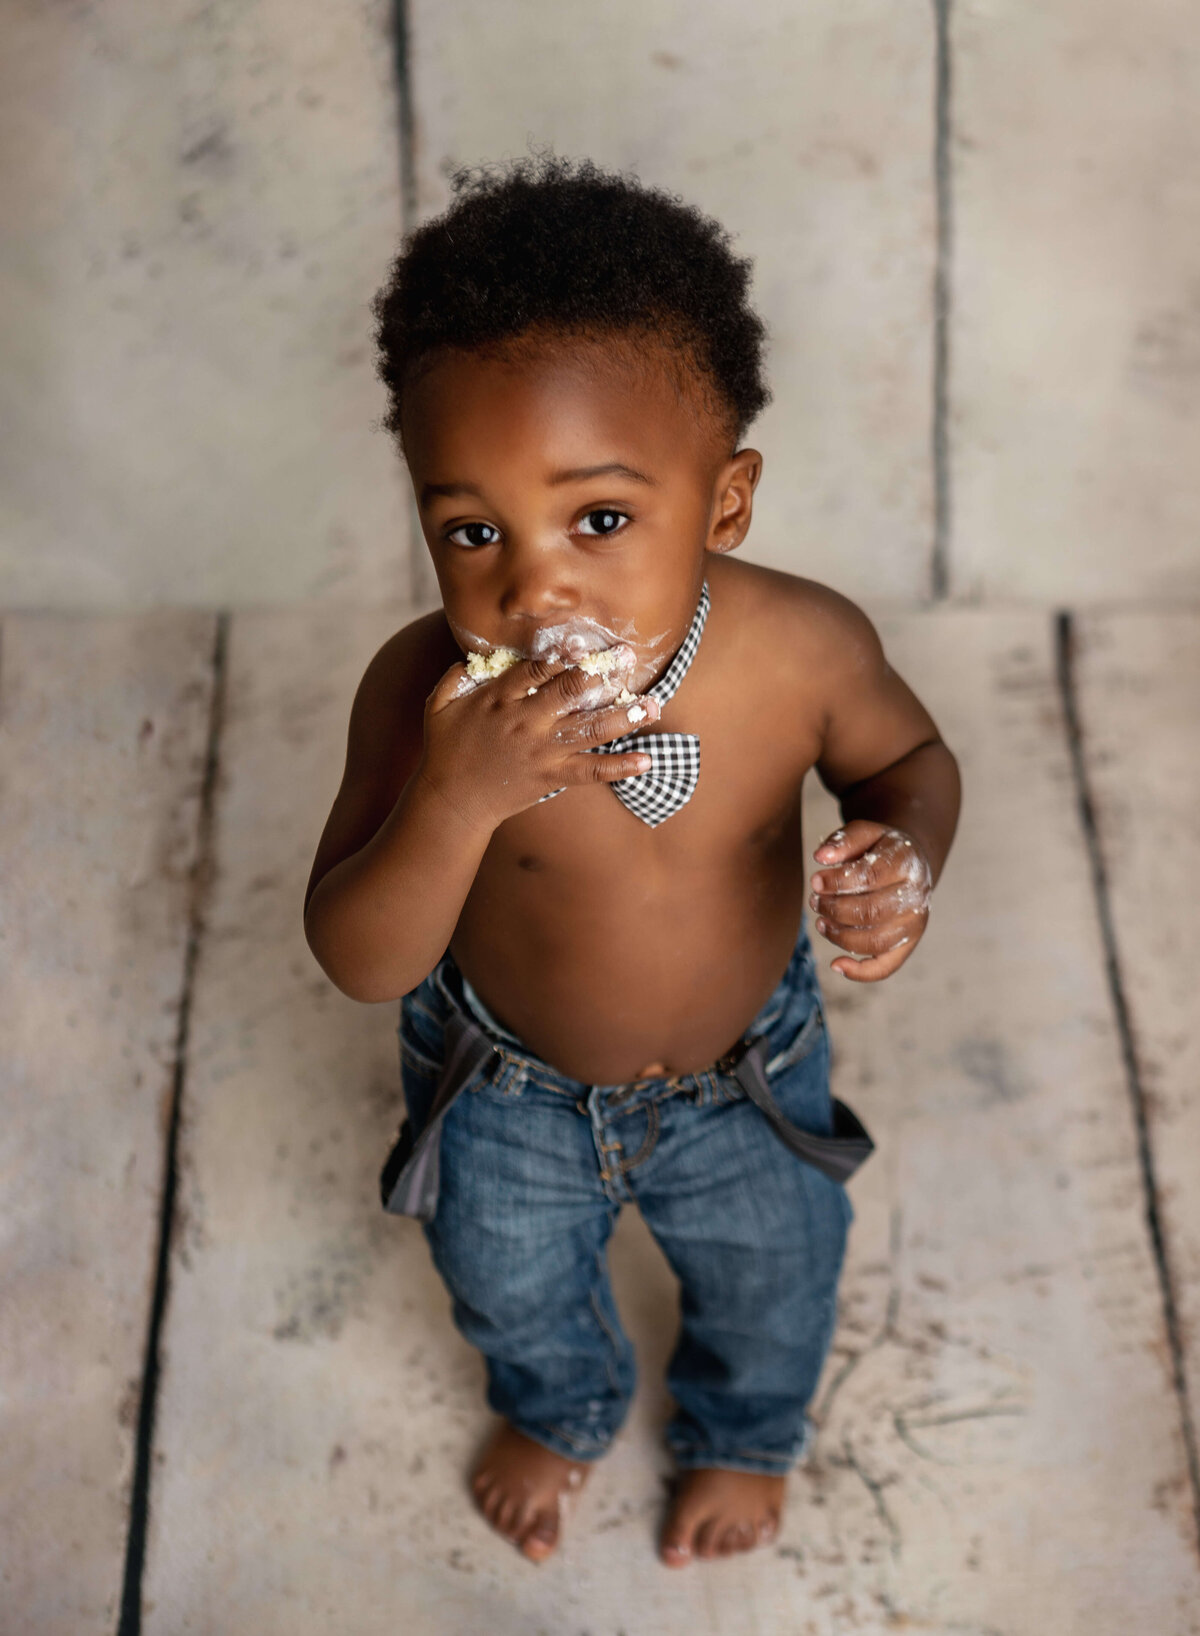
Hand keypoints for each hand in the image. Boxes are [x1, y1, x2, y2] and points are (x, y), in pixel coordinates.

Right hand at [417, 645, 660, 832]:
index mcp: (499, 699)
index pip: (537, 669)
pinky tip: (646, 762)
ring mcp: (542, 750)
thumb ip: (455, 676)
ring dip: (625, 715)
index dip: (563, 653)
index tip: (585, 641)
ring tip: (653, 705)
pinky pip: (591, 770)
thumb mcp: (438, 705)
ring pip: (590, 728)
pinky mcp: (551, 776)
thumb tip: (474, 656)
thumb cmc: (445, 750)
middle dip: (603, 671)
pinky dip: (620, 768)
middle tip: (629, 654)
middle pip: (571, 691)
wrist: (452, 801)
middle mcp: (526, 721)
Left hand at [809, 819, 932, 982]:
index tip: (815, 881)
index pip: (870, 877)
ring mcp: (914, 924)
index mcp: (907, 863)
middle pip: (871, 911)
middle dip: (835, 909)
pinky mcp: (907, 945)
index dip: (837, 882)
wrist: (911, 865)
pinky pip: (885, 967)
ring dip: (839, 936)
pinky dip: (860, 972)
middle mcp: (916, 896)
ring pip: (875, 941)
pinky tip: (836, 964)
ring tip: (820, 922)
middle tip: (815, 901)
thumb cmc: (881, 849)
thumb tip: (821, 857)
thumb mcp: (866, 832)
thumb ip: (843, 840)